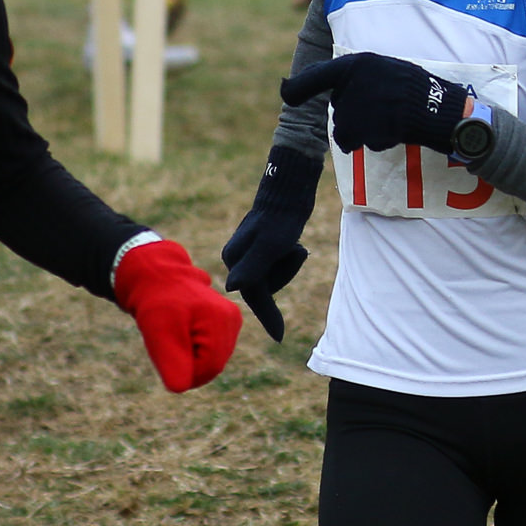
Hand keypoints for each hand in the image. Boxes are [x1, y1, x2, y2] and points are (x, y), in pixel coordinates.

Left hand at [112, 238, 242, 392]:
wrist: (158, 279)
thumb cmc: (156, 305)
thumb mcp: (159, 334)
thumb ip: (172, 362)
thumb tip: (181, 388)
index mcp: (223, 320)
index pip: (210, 368)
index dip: (185, 372)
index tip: (166, 354)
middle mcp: (233, 320)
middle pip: (214, 366)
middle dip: (189, 364)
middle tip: (169, 344)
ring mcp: (232, 321)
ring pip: (214, 360)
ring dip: (191, 358)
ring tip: (176, 335)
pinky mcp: (227, 323)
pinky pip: (212, 351)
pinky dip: (195, 350)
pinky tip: (184, 334)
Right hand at [221, 147, 320, 343]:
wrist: (289, 188)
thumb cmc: (281, 217)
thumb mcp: (271, 244)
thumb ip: (253, 266)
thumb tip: (232, 288)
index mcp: (235, 260)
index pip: (255, 296)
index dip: (269, 316)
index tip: (281, 337)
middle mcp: (237, 258)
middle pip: (267, 285)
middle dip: (286, 271)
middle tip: (293, 247)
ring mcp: (248, 252)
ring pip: (274, 274)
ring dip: (289, 261)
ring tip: (292, 240)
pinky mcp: (260, 246)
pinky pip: (278, 263)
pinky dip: (289, 255)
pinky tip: (292, 239)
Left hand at [282, 54, 472, 156]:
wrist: (439, 107)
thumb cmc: (413, 86)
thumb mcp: (381, 69)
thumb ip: (354, 77)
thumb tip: (320, 90)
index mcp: (355, 64)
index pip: (316, 76)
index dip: (298, 88)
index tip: (286, 93)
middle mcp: (351, 85)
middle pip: (339, 112)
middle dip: (355, 117)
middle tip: (384, 109)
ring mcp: (358, 109)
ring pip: (347, 132)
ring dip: (366, 132)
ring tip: (392, 120)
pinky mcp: (366, 130)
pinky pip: (363, 142)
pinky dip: (377, 141)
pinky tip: (396, 129)